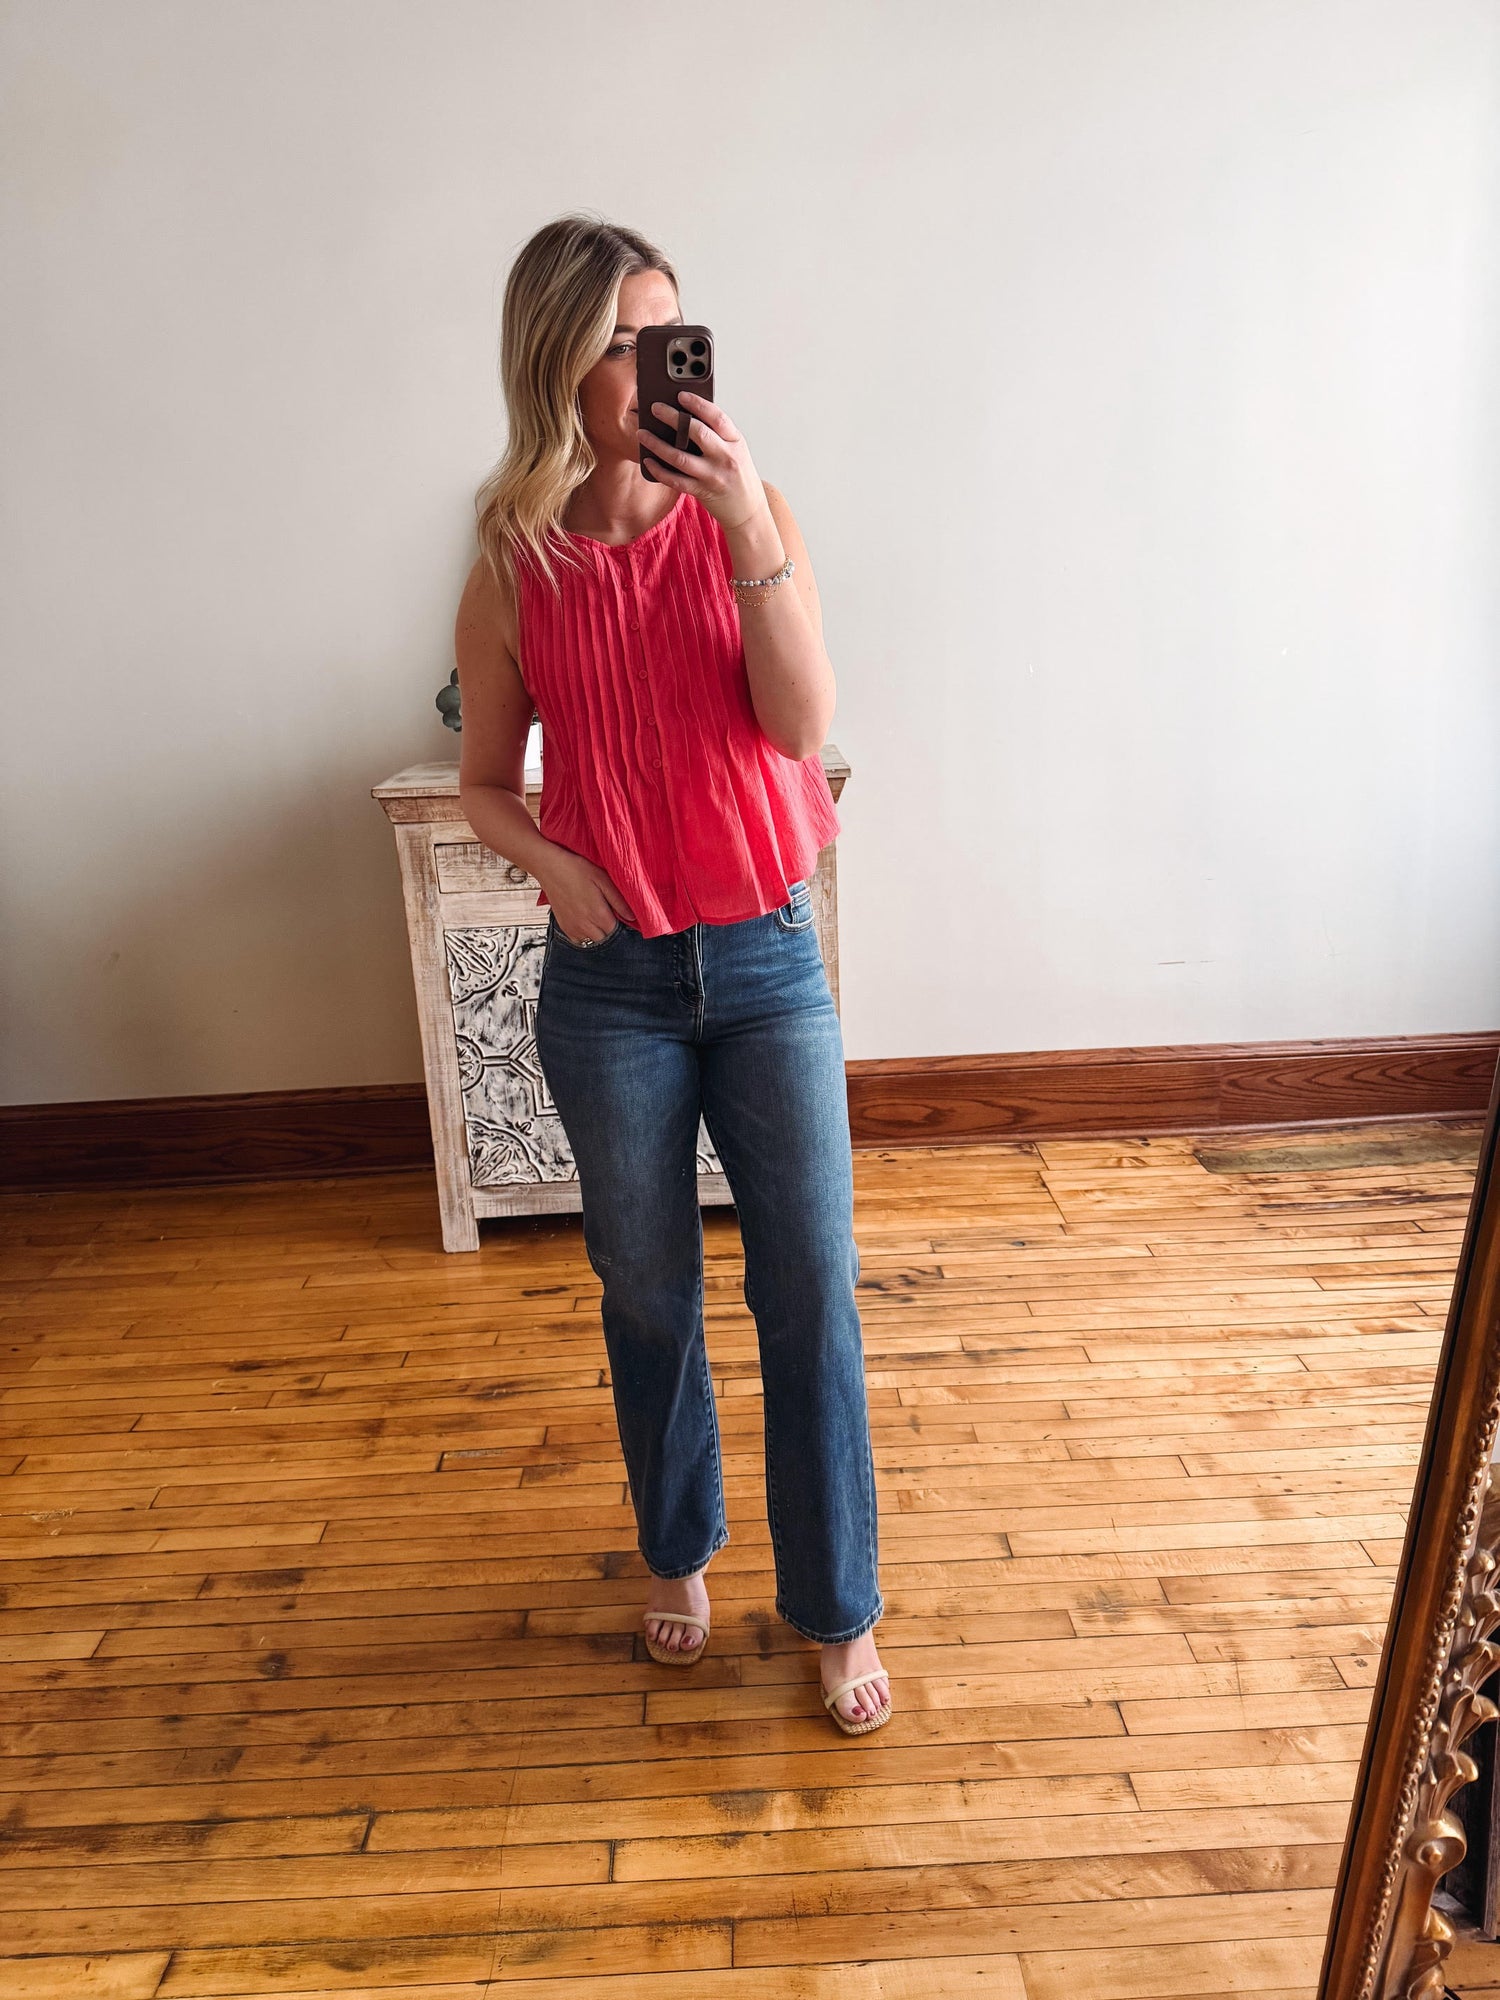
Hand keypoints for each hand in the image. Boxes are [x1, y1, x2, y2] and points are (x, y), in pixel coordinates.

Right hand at [538, 847, 633, 944]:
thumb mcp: (603, 879)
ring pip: (592, 940)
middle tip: (607, 912)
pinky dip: (584, 934)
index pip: (617, 931)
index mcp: (599, 915)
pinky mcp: (564, 927)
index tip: (619, 913)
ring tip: (595, 915)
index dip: (621, 923)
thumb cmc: (577, 869)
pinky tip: (585, 920)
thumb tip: (632, 917)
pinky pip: (579, 940)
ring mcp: (573, 928)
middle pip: (606, 938)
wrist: (550, 867)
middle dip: (609, 929)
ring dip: (597, 932)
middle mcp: (586, 926)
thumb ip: (618, 901)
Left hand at [636, 392, 768, 532]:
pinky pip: (676, 480)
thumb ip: (717, 434)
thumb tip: (685, 415)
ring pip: (680, 457)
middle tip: (655, 408)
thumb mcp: (736, 450)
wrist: (748, 510)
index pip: (717, 417)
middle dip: (673, 418)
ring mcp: (713, 476)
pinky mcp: (702, 491)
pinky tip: (648, 461)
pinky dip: (659, 470)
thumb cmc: (739, 475)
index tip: (680, 395)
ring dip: (657, 444)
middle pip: (696, 432)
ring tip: (643, 434)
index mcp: (735, 441)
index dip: (698, 404)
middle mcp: (725, 457)